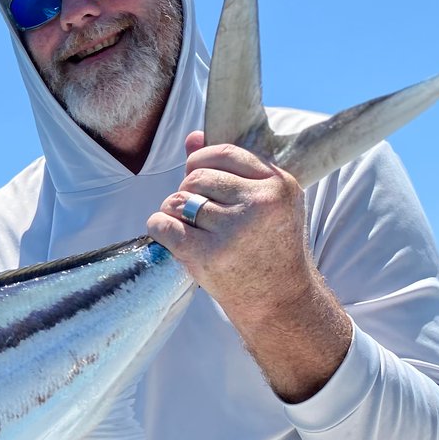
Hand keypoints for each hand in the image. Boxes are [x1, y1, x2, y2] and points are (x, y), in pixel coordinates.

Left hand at [146, 131, 351, 401]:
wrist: (279, 300)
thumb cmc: (269, 247)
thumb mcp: (265, 203)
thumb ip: (231, 168)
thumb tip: (192, 138)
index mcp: (279, 185)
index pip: (223, 153)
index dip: (202, 163)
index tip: (203, 181)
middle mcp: (259, 203)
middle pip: (196, 176)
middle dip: (188, 191)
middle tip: (199, 212)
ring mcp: (233, 229)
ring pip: (177, 199)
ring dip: (175, 210)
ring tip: (192, 227)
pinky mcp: (208, 254)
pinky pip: (162, 223)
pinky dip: (159, 226)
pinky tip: (172, 235)